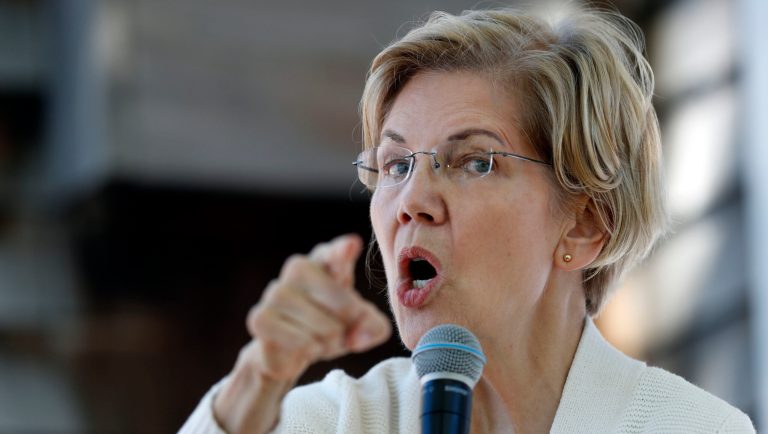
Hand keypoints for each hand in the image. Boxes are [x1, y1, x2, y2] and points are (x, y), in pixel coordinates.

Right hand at [213, 234, 391, 432]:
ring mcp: (276, 291)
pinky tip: (307, 346)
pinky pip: (298, 339)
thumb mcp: (362, 326)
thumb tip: (360, 334)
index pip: (334, 252)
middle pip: (339, 297)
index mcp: (326, 261)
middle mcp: (299, 268)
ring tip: (322, 340)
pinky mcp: (260, 317)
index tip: (351, 246)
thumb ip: (373, 326)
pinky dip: (308, 348)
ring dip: (329, 340)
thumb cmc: (332, 325)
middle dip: (348, 322)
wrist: (292, 350)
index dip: (342, 250)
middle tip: (341, 331)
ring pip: (319, 323)